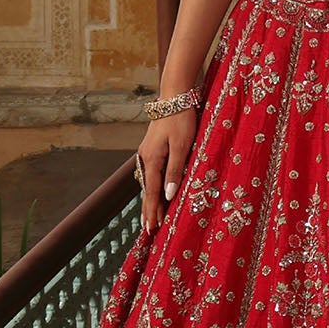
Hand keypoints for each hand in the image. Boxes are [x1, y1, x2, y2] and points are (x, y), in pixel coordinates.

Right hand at [136, 110, 198, 232]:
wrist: (175, 97)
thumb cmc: (182, 121)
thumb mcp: (183, 146)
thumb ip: (175, 171)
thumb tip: (169, 196)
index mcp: (152, 159)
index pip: (153, 192)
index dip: (153, 211)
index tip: (152, 228)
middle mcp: (145, 158)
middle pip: (147, 190)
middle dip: (148, 210)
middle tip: (148, 230)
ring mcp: (147, 153)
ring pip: (148, 182)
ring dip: (150, 200)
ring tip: (149, 217)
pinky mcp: (152, 148)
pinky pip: (151, 174)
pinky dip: (152, 187)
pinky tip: (154, 193)